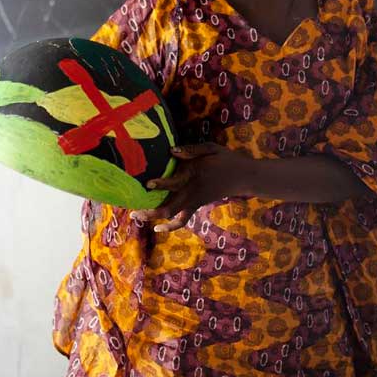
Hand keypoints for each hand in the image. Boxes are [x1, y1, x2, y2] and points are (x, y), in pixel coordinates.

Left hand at [132, 143, 251, 232]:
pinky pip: (182, 219)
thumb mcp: (212, 148)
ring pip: (172, 214)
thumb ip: (192, 149)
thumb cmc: (227, 160)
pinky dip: (170, 226)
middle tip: (132, 210)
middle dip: (149, 210)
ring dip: (154, 217)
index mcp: (194, 175)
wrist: (244, 177)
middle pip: (168, 206)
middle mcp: (191, 191)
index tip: (147, 184)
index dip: (160, 184)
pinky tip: (158, 228)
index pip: (175, 182)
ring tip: (137, 216)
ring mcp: (194, 201)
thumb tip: (172, 151)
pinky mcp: (197, 205)